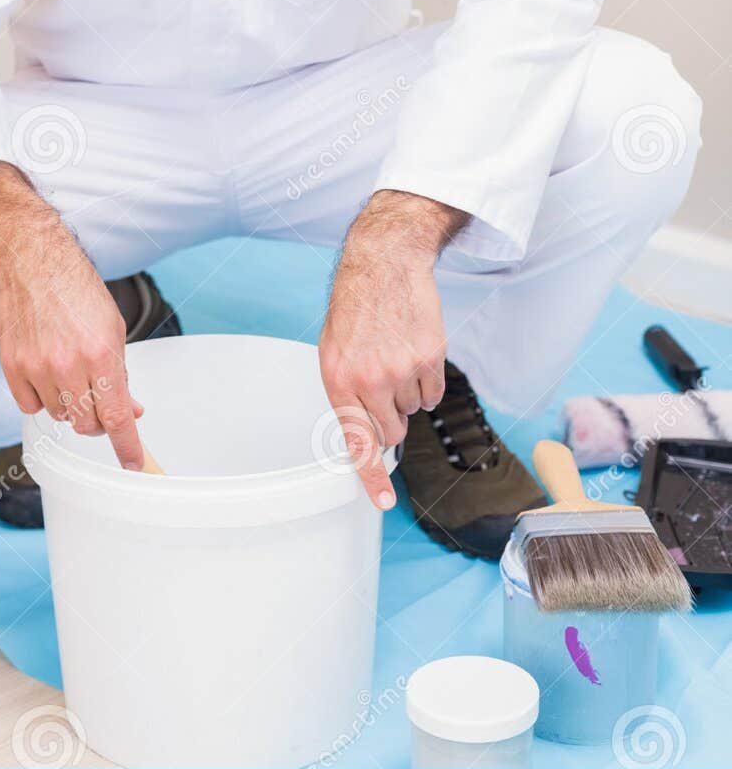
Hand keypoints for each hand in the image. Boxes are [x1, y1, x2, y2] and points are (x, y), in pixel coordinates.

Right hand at [0, 161, 144, 469]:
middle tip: (100, 398)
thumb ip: (120, 373)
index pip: (116, 417)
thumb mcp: (114, 326)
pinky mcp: (11, 365)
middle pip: (88, 424)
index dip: (128, 447)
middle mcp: (68, 365)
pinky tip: (46, 374)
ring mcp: (36, 367)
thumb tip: (131, 410)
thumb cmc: (75, 287)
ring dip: (70, 405)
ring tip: (69, 371)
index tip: (134, 465)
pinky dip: (42, 399)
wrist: (31, 260)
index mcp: (101, 353)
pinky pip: (30, 406)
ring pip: (60, 416)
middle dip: (99, 419)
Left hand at [319, 190, 465, 510]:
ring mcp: (401, 371)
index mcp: (337, 380)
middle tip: (385, 385)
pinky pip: (434, 394)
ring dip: (409, 394)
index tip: (384, 503)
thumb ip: (347, 393)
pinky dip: (428, 382)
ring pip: (414, 412)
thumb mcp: (333, 350)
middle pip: (391, 432)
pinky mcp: (429, 359)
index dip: (372, 477)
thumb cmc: (356, 308)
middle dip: (390, 419)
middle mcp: (369, 380)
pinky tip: (415, 354)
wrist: (385, 265)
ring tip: (396, 356)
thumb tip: (364, 435)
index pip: (357, 441)